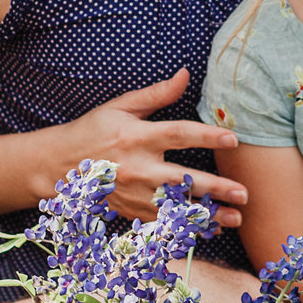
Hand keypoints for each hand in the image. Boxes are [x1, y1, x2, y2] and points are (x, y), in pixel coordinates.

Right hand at [65, 71, 247, 227]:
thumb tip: (185, 74)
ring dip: (207, 215)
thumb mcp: (120, 107)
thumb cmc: (93, 130)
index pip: (178, 135)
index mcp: (136, 136)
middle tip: (244, 193)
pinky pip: (163, 222)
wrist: (58, 166)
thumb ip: (156, 94)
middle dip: (215, 188)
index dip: (207, 137)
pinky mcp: (130, 210)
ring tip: (236, 218)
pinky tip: (211, 228)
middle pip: (182, 179)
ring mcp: (133, 193)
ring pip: (176, 207)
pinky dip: (187, 226)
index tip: (233, 139)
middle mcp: (136, 167)